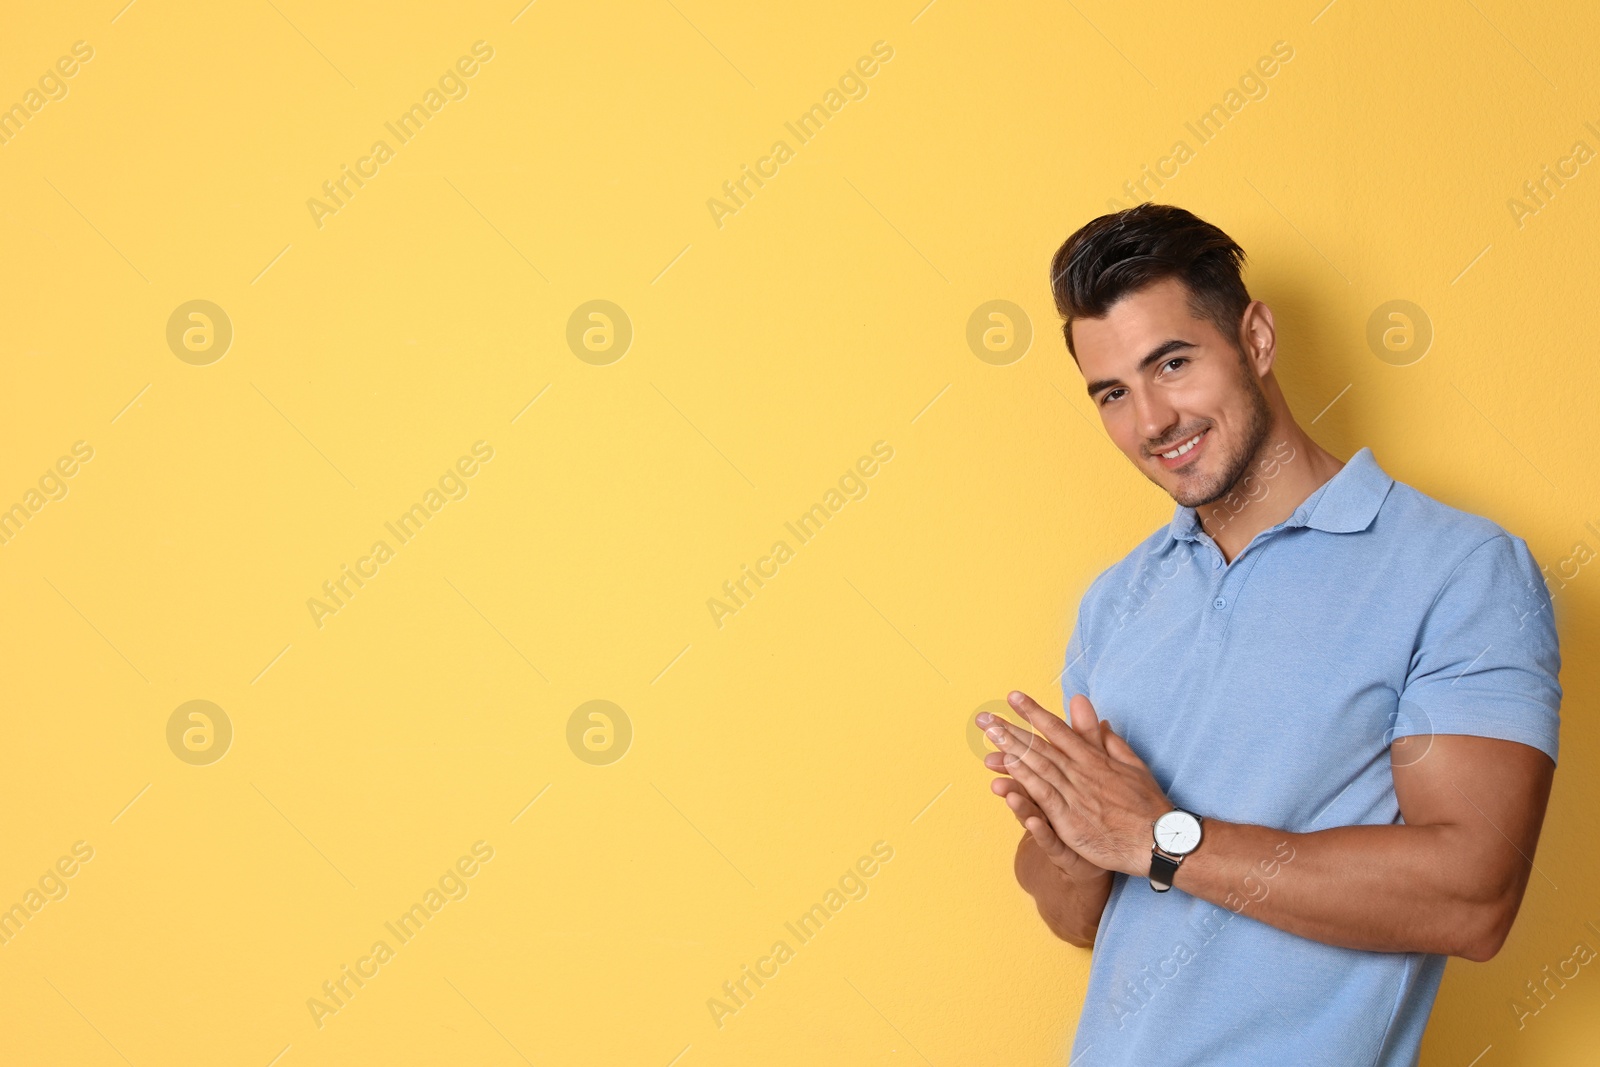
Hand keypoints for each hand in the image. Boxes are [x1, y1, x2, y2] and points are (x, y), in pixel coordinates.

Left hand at [978, 691, 1171, 877]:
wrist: (1159, 839)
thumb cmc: (1147, 805)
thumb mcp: (1132, 765)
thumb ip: (1109, 742)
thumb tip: (1099, 717)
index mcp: (1093, 759)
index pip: (1058, 730)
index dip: (1034, 712)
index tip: (1013, 696)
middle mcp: (1081, 772)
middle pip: (1040, 747)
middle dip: (1011, 730)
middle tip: (985, 718)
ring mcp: (1075, 796)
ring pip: (1038, 768)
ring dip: (1012, 750)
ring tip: (990, 735)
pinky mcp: (1071, 821)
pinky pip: (1045, 798)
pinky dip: (1026, 784)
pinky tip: (1007, 773)